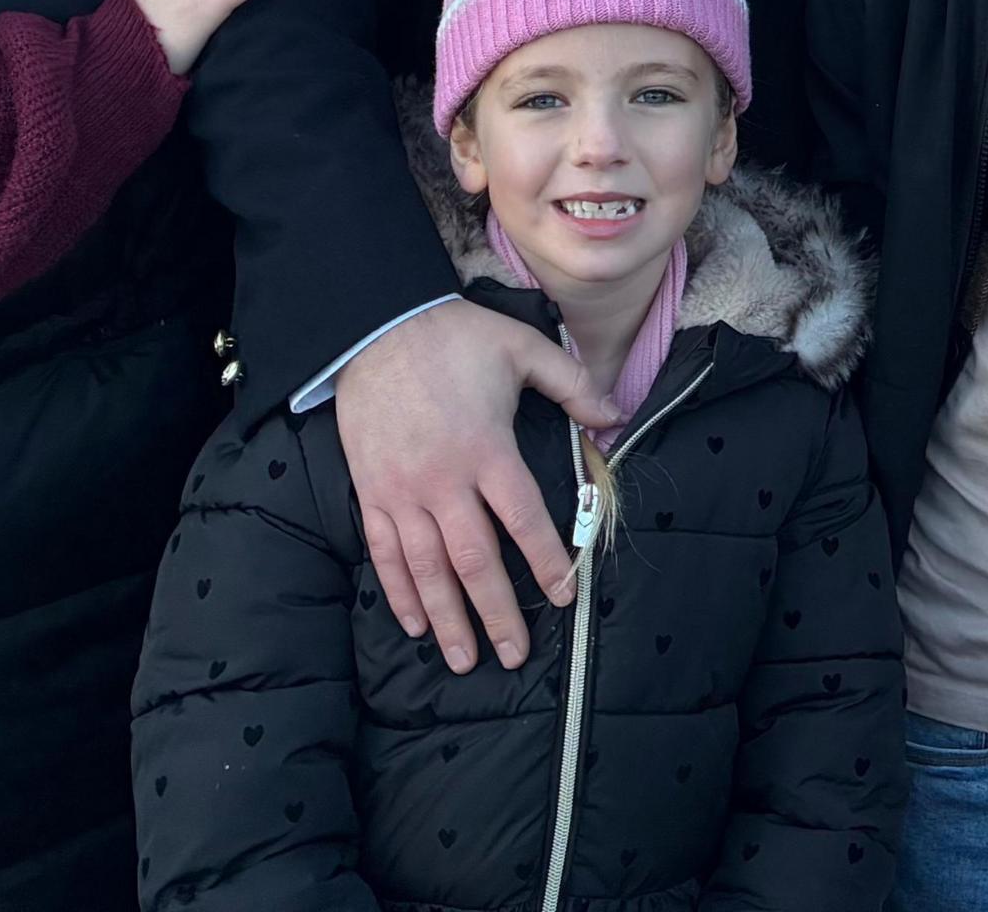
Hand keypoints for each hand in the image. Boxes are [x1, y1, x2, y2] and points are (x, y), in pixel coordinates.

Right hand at [340, 299, 615, 672]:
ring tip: (462, 659)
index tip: (563, 595)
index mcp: (487, 450)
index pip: (523, 520)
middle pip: (474, 561)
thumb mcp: (522, 348)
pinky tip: (414, 622)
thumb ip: (573, 385)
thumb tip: (616, 417)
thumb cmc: (453, 337)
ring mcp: (402, 491)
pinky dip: (399, 591)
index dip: (545, 561)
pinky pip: (385, 552)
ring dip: (446, 618)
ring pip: (427, 569)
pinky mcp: (371, 492)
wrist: (375, 327)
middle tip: (512, 655)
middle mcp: (443, 482)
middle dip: (496, 613)